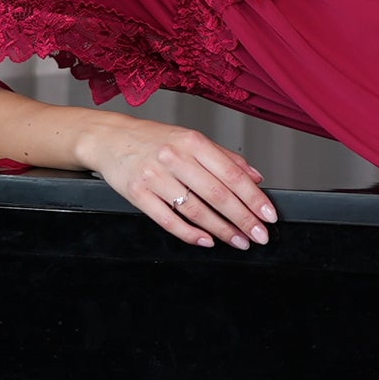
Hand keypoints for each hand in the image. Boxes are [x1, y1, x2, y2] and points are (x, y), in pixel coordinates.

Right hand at [79, 114, 277, 249]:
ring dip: (222, 230)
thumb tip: (256, 177)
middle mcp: (175, 158)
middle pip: (217, 195)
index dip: (254, 197)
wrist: (110, 138)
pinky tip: (207, 241)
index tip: (269, 215)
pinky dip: (190, 233)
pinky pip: (168, 220)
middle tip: (259, 235)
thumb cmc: (154, 139)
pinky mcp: (137, 194)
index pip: (232, 174)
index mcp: (193, 142)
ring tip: (238, 241)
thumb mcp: (191, 139)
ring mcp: (155, 176)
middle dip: (243, 219)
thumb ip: (225, 157)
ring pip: (195, 210)